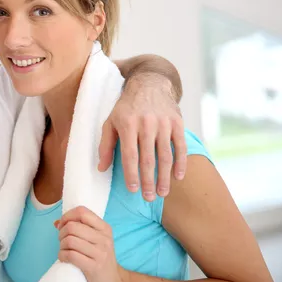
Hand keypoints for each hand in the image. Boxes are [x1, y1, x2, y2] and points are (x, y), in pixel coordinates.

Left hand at [55, 206, 128, 281]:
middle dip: (61, 232)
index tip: (62, 224)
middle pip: (72, 226)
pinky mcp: (94, 267)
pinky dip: (62, 255)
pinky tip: (64, 258)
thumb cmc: (99, 258)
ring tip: (63, 249)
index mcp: (105, 228)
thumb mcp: (96, 240)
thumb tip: (57, 222)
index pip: (82, 212)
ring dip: (61, 245)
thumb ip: (79, 229)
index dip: (67, 216)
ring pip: (69, 240)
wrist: (111, 281)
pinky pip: (70, 255)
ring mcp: (100, 253)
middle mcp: (104, 239)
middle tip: (62, 240)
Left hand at [98, 73, 186, 200]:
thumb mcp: (110, 121)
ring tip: (162, 192)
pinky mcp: (177, 122)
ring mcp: (164, 123)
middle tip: (148, 197)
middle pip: (148, 158)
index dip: (131, 174)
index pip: (129, 154)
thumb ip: (105, 145)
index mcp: (127, 124)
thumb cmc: (126, 107)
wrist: (149, 84)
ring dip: (164, 176)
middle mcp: (146, 123)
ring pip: (165, 155)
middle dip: (148, 181)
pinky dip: (180, 163)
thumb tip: (101, 169)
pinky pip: (180, 146)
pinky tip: (178, 177)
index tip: (132, 190)